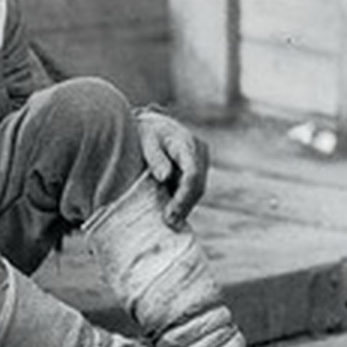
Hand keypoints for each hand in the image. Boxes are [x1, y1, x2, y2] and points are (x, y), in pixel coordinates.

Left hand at [138, 109, 208, 226]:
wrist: (151, 122)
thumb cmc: (146, 130)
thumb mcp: (145, 139)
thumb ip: (155, 156)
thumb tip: (164, 176)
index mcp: (188, 144)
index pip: (193, 175)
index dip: (183, 197)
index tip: (170, 213)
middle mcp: (200, 152)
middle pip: (198, 185)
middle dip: (184, 207)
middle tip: (170, 224)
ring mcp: (200, 160)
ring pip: (197, 189)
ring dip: (184, 206)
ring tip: (171, 223)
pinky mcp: (196, 168)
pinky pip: (192, 187)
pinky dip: (183, 201)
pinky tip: (173, 214)